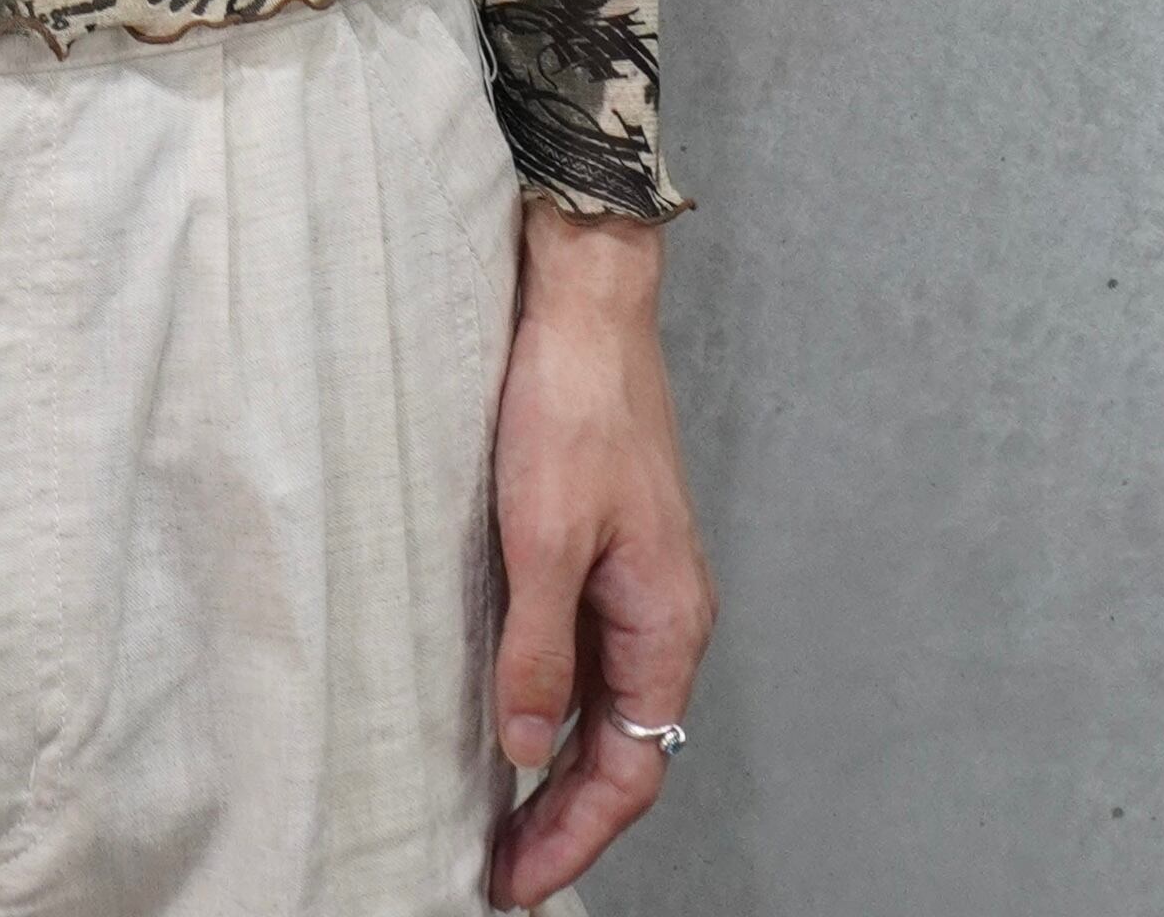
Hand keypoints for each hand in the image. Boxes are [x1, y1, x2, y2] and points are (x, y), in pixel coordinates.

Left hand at [485, 195, 715, 908]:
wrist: (583, 303)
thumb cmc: (570, 406)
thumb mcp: (540, 535)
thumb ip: (536, 647)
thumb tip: (524, 748)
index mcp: (666, 622)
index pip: (632, 768)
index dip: (573, 834)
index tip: (515, 879)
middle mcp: (664, 612)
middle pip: (624, 747)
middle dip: (565, 816)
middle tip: (498, 865)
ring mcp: (637, 579)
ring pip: (606, 701)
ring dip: (559, 761)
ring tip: (497, 808)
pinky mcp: (606, 545)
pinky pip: (588, 649)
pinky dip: (554, 697)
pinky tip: (509, 707)